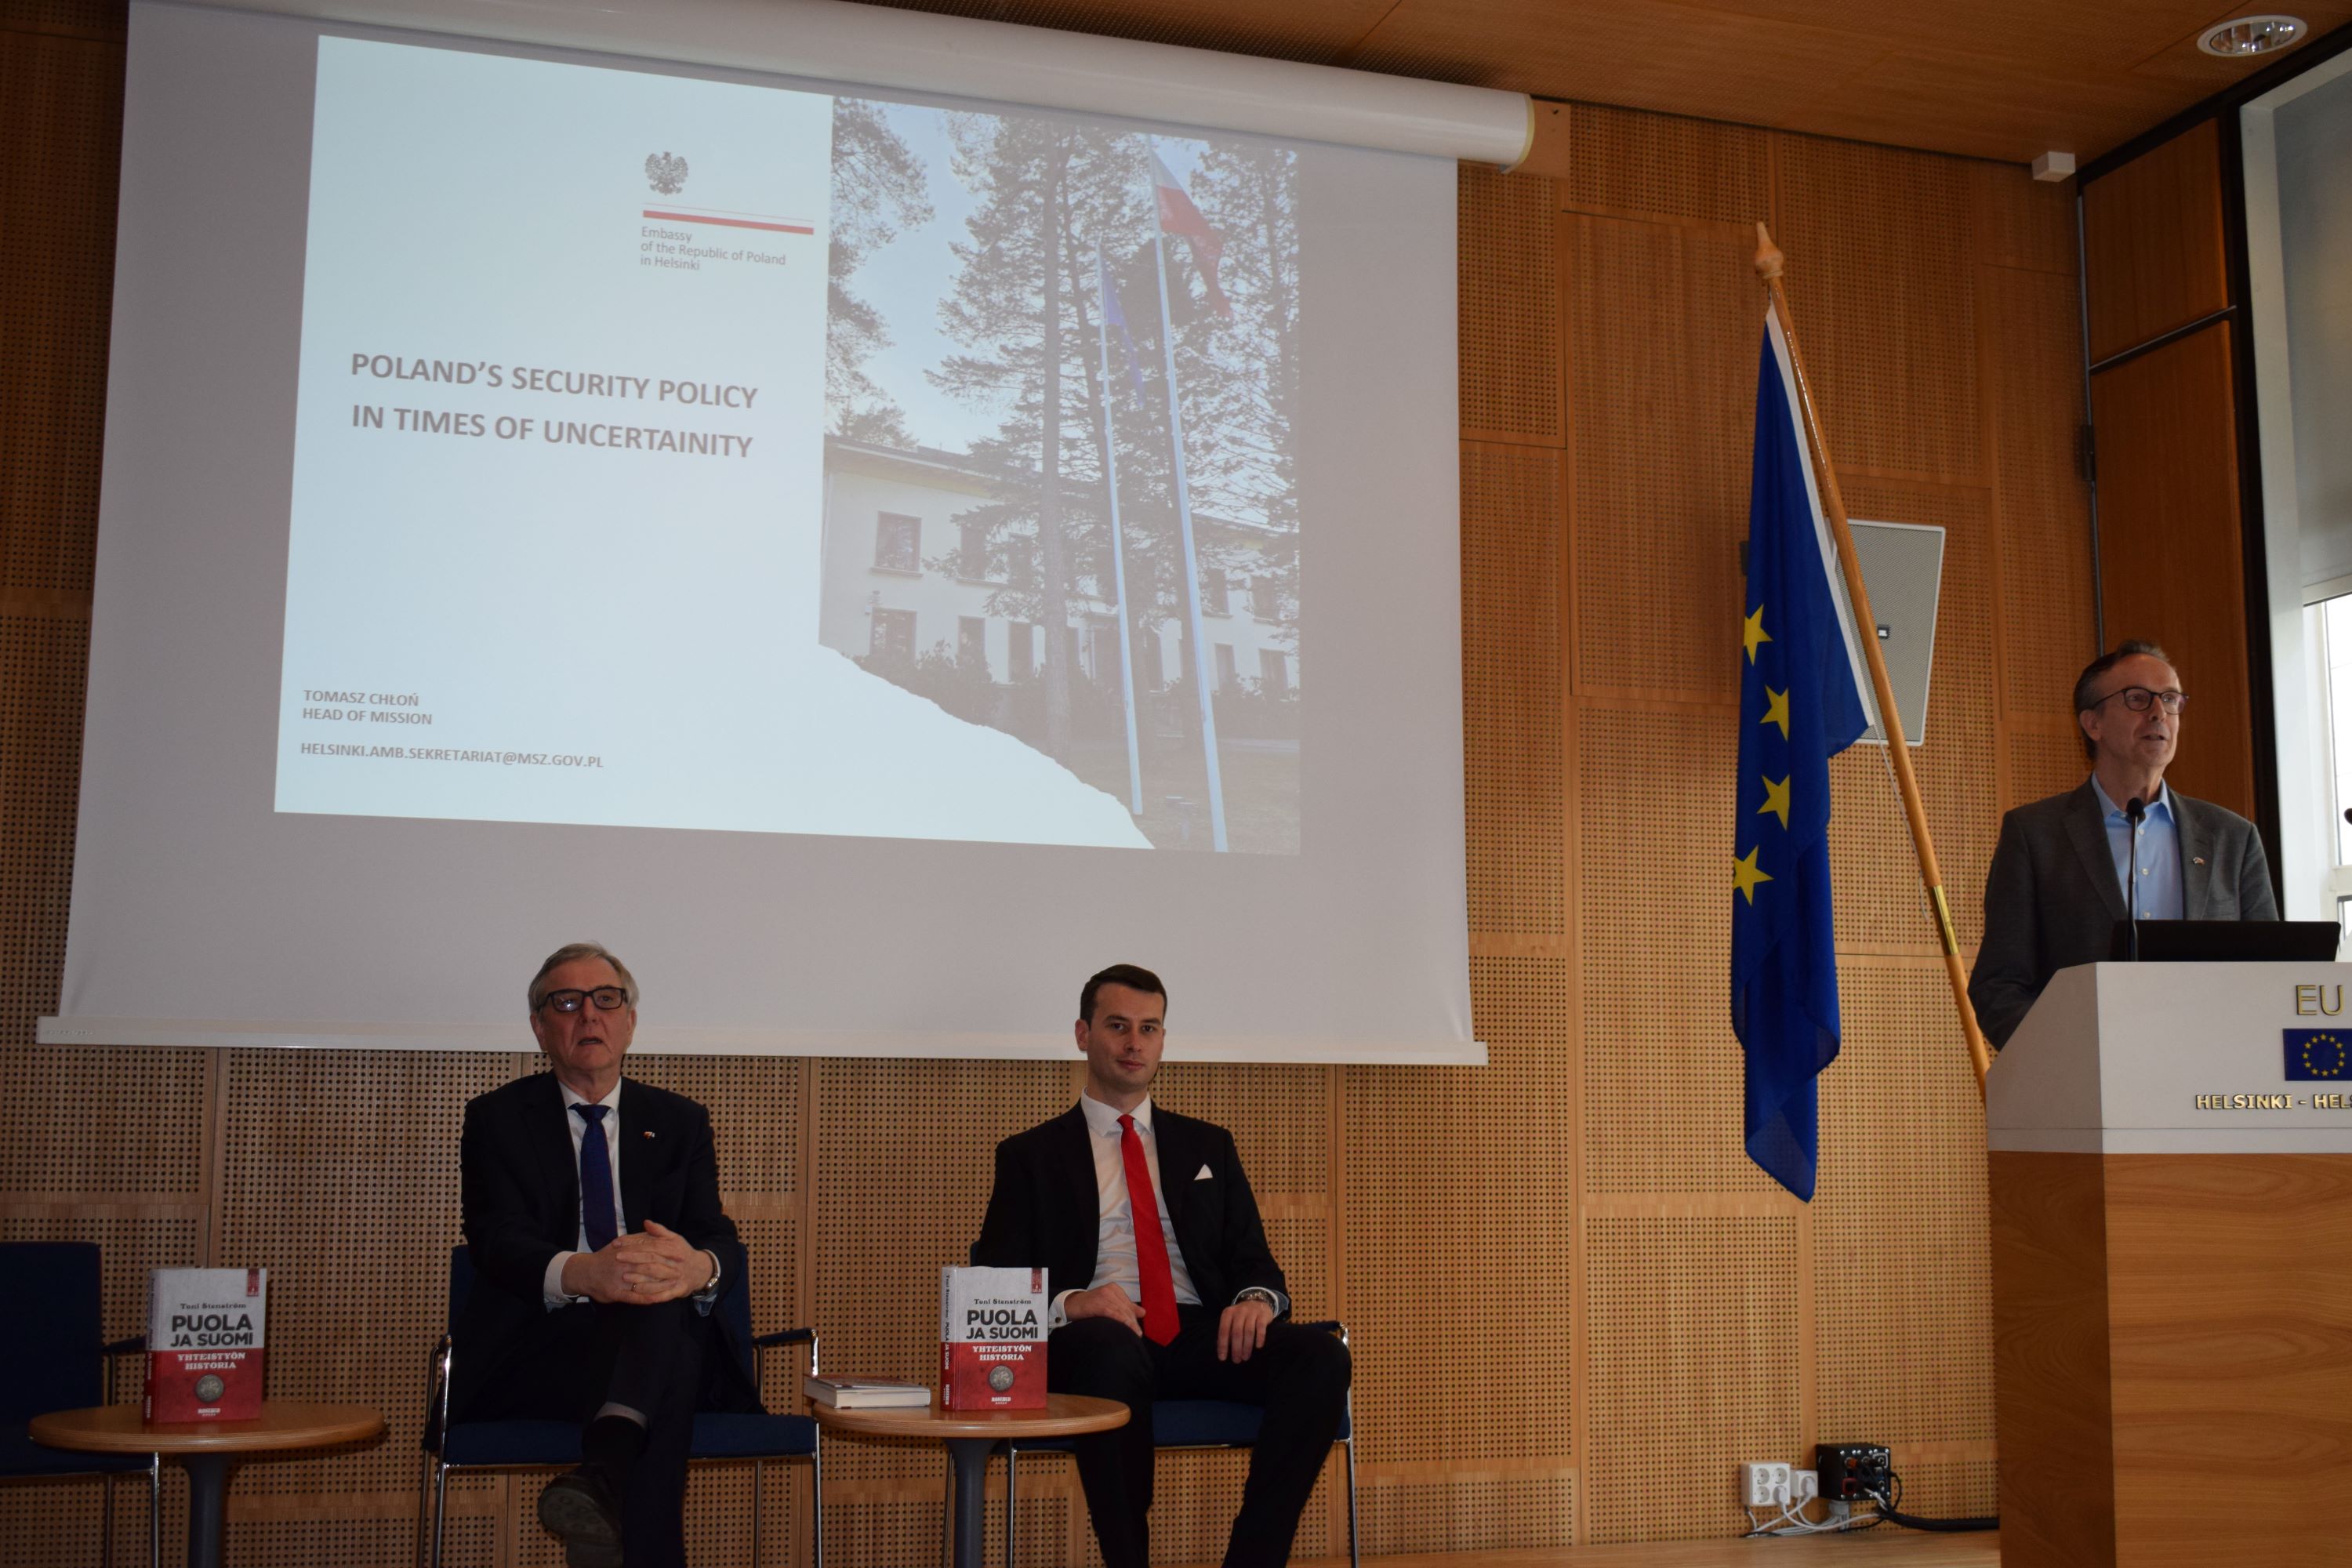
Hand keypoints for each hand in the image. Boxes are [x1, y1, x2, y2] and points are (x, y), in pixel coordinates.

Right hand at [559, 1222, 713, 1304]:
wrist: (583, 1272)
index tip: (682, 1254)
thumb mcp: (620, 1242)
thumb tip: (651, 1226)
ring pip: (644, 1282)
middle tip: (683, 1271)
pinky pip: (634, 1297)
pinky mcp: (616, 1293)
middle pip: (650, 1266)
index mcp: (626, 1250)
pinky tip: (659, 1299)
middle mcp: (623, 1264)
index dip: (667, 1253)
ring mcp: (619, 1279)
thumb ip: (637, 1236)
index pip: (650, 1250)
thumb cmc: (605, 1257)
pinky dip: (647, 1298)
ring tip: (676, 1286)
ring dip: (661, 1284)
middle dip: (667, 1269)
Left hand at [618, 1221, 715, 1303]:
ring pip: (656, 1276)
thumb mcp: (674, 1239)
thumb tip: (646, 1222)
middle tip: (617, 1257)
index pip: (650, 1244)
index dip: (633, 1243)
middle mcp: (674, 1261)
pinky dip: (650, 1292)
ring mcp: (676, 1276)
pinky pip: (663, 1292)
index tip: (617, 1243)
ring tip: (624, 1276)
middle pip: (652, 1259)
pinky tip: (637, 1292)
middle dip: (633, 1258)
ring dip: (640, 1276)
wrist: (700, 1271)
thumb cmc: (683, 1253)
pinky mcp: (678, 1289)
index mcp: (671, 1247)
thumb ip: (660, 1231)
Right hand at [1063, 1285, 1144, 1335]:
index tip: (1138, 1329)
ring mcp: (1105, 1295)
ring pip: (1121, 1311)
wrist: (1069, 1305)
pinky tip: (1126, 1329)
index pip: (1128, 1304)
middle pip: (1126, 1308)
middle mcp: (1111, 1289)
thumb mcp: (1109, 1304)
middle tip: (1138, 1334)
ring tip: (1135, 1334)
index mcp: (1115, 1289)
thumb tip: (1143, 1313)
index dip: (1134, 1317)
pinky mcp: (1099, 1303)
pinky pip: (1113, 1313)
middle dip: (1132, 1322)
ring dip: (1129, 1324)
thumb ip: (1124, 1307)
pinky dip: (1121, 1322)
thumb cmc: (1089, 1306)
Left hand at [1217, 1298, 1273, 1362]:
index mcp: (1228, 1313)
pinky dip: (1259, 1338)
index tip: (1222, 1358)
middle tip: (1237, 1360)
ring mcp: (1251, 1312)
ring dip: (1247, 1346)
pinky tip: (1258, 1347)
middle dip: (1236, 1348)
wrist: (1258, 1302)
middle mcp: (1239, 1311)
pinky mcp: (1262, 1315)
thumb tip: (1222, 1350)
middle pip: (1236, 1332)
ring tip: (1246, 1357)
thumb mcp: (1232, 1321)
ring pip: (1248, 1331)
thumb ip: (1227, 1333)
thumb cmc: (1242, 1317)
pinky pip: (1260, 1327)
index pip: (1224, 1330)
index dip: (1223, 1345)